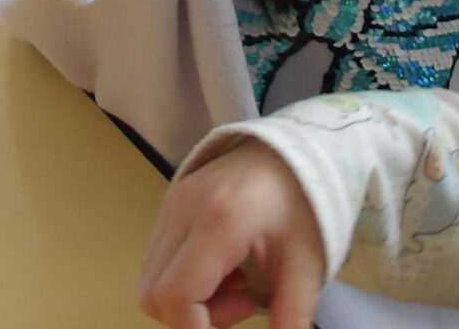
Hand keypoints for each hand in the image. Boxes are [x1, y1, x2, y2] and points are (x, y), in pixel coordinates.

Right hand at [140, 141, 325, 328]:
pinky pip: (160, 260)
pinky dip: (186, 278)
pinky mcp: (170, 203)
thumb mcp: (306, 265)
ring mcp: (171, 204)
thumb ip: (290, 315)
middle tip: (241, 302)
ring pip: (151, 280)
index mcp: (218, 222)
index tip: (238, 323)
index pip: (177, 296)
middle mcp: (182, 210)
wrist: (294, 147)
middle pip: (154, 295)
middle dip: (194, 317)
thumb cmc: (305, 201)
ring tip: (236, 284)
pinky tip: (225, 267)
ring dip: (189, 299)